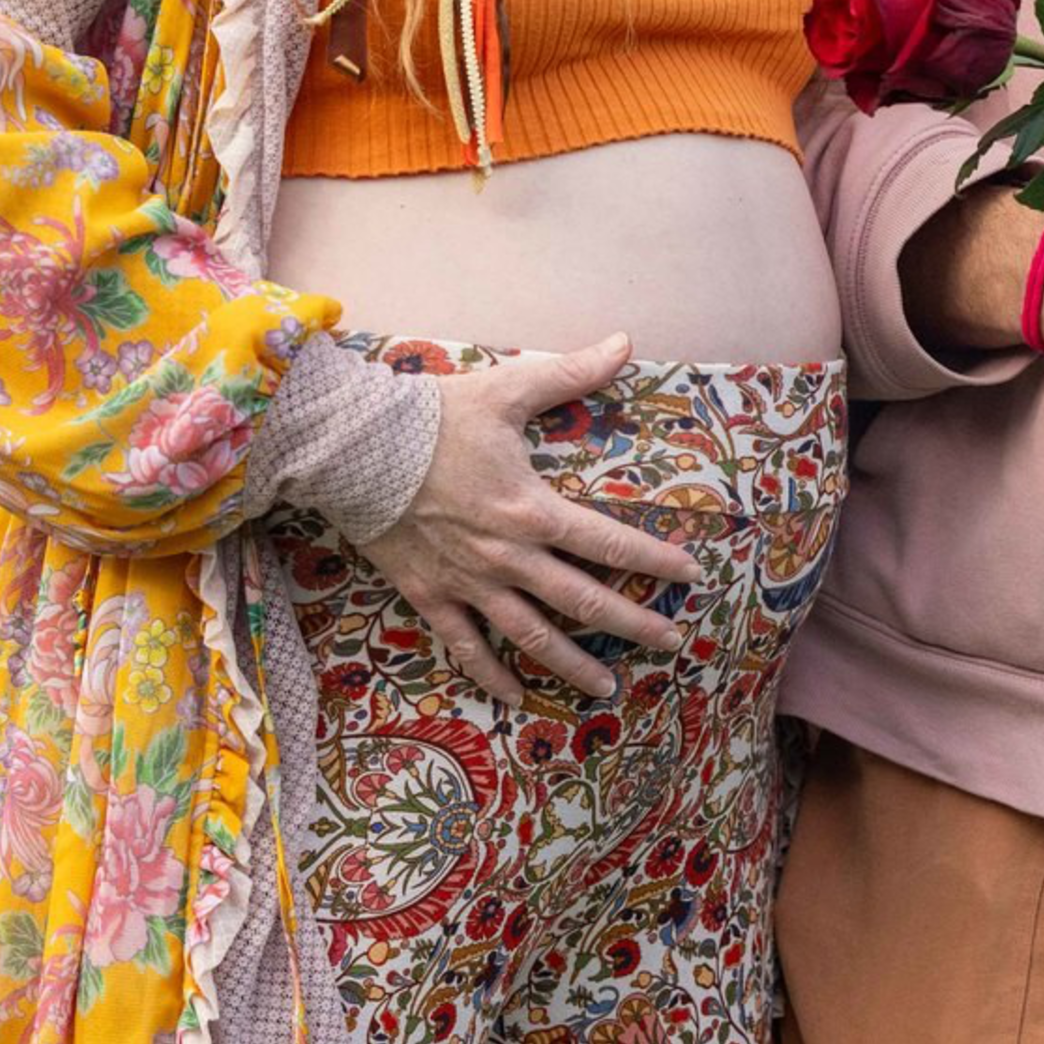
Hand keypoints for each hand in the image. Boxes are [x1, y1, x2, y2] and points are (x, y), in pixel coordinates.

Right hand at [355, 333, 701, 702]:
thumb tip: (624, 343)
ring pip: (532, 637)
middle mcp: (508, 558)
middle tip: (671, 641)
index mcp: (532, 511)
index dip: (654, 561)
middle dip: (633, 624)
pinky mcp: (431, 596)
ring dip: (573, 666)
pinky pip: (467, 648)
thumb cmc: (433, 417)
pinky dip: (492, 676)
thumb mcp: (508, 388)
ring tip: (606, 689)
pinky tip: (516, 699)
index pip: (609, 544)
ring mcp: (469, 584)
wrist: (354, 448)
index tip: (690, 575)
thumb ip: (570, 372)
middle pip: (583, 602)